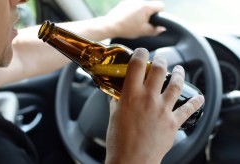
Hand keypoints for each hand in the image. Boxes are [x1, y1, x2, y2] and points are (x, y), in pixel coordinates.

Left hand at [104, 0, 165, 38]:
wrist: (110, 25)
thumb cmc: (127, 29)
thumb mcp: (143, 32)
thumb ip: (155, 30)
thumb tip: (163, 28)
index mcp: (146, 6)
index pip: (161, 6)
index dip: (160, 14)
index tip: (154, 21)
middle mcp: (140, 0)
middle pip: (150, 6)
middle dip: (149, 14)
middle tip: (143, 24)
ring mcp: (132, 0)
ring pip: (141, 6)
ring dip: (141, 12)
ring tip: (134, 22)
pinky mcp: (125, 1)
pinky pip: (133, 5)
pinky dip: (133, 11)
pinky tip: (128, 19)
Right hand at [105, 48, 204, 163]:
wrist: (131, 160)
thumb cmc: (119, 140)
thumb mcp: (113, 116)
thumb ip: (117, 101)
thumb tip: (118, 93)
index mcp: (131, 95)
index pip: (137, 64)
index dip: (140, 53)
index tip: (141, 52)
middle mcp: (148, 98)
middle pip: (160, 70)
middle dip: (161, 60)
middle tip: (160, 60)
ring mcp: (162, 109)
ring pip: (176, 84)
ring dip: (179, 74)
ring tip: (179, 70)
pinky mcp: (173, 122)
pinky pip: (188, 109)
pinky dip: (195, 102)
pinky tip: (198, 98)